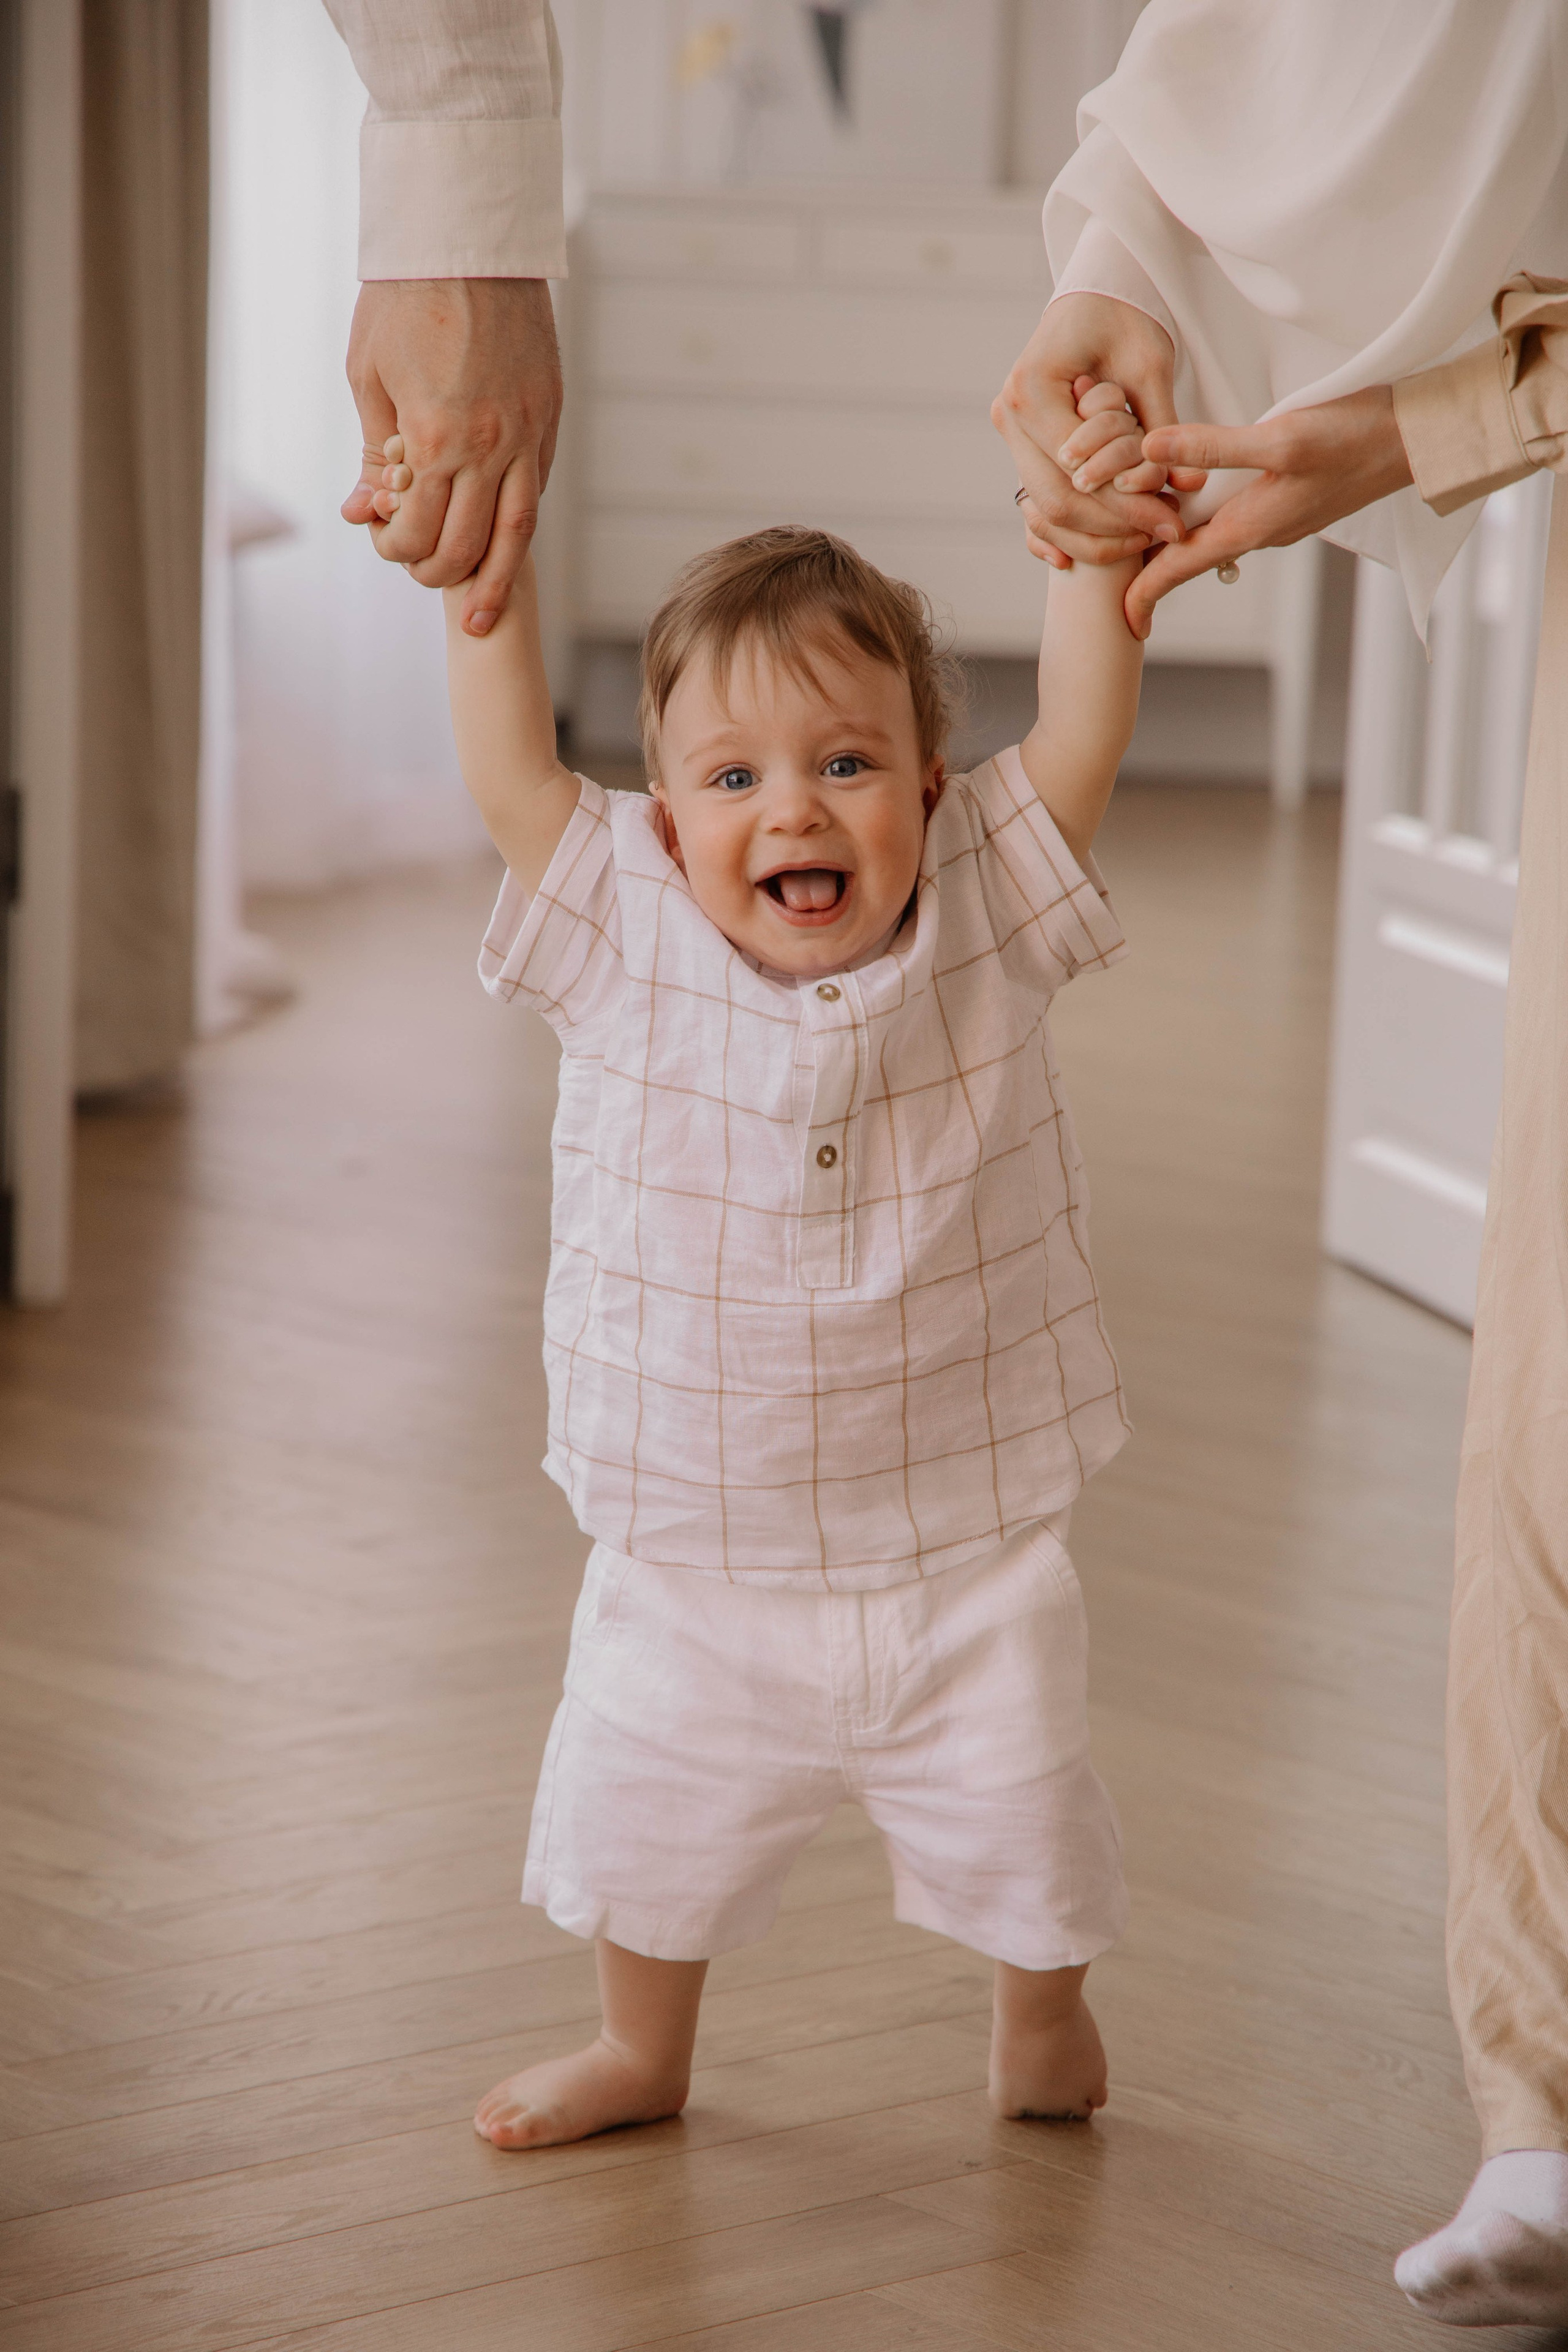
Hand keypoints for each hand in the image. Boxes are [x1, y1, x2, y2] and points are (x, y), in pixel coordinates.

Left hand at [342, 278, 562, 637]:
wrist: (467, 240)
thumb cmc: (404, 300)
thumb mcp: (368, 376)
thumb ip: (374, 452)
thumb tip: (365, 510)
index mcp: (434, 439)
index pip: (421, 532)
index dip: (398, 552)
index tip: (386, 542)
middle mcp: (487, 447)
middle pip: (469, 545)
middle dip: (440, 572)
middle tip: (425, 575)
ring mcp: (526, 435)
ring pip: (517, 534)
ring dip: (497, 581)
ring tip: (487, 616)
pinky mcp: (549, 418)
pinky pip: (536, 489)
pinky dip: (518, 525)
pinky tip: (504, 543)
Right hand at [993, 294, 1204, 570]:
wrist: (1095, 297)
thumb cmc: (1123, 318)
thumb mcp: (1149, 366)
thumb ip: (1164, 427)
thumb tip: (1188, 485)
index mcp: (1032, 389)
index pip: (1077, 471)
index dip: (1125, 505)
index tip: (1172, 519)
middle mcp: (1010, 414)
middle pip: (1056, 499)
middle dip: (1113, 526)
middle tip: (1164, 533)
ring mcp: (1010, 431)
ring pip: (1045, 508)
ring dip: (1096, 532)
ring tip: (1147, 534)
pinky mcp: (1020, 444)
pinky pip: (1036, 503)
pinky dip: (1067, 530)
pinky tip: (1099, 549)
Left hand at [1125, 386, 1412, 637]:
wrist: (1419, 439)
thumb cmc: (1356, 437)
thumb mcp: (1280, 438)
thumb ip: (1213, 447)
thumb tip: (1150, 450)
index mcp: (1249, 527)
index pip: (1180, 569)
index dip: (1144, 594)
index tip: (1121, 620)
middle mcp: (1260, 532)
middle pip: (1189, 555)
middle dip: (1149, 561)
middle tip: (1110, 557)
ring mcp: (1277, 519)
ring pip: (1212, 534)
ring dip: (1175, 532)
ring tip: (1136, 521)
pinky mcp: (1292, 500)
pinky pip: (1234, 515)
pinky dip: (1205, 511)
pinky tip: (1191, 491)